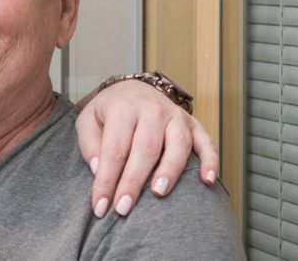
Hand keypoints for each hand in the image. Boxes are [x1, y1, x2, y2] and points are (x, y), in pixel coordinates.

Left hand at [75, 80, 218, 217]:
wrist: (133, 89)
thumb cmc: (109, 112)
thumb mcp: (87, 121)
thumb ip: (90, 145)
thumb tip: (99, 170)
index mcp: (123, 108)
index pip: (115, 149)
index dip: (107, 180)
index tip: (100, 206)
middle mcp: (152, 109)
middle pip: (145, 148)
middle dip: (134, 181)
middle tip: (124, 208)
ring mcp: (176, 115)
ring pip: (177, 144)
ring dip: (169, 170)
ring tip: (158, 193)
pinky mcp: (193, 124)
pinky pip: (206, 142)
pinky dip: (210, 161)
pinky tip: (207, 181)